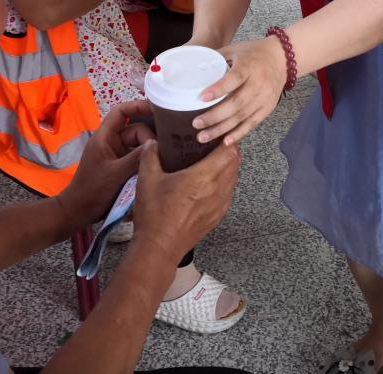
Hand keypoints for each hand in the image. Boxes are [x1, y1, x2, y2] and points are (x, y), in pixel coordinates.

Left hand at [56, 99, 156, 228]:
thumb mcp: (115, 173)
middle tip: (167, 144)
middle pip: (136, 128)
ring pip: (140, 143)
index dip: (138, 106)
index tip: (158, 108)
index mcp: (105, 137)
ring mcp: (118, 154)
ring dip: (151, 148)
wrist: (78, 213)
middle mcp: (112, 142)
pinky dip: (148, 157)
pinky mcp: (123, 165)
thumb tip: (157, 143)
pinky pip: (139, 155)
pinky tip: (161, 161)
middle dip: (151, 134)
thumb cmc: (92, 191)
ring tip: (168, 153)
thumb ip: (136, 158)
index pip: (121, 111)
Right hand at [131, 140, 239, 263]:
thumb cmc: (155, 214)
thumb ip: (150, 156)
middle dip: (229, 151)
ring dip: (228, 167)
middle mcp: (217, 189)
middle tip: (216, 144)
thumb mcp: (147, 180)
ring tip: (213, 161)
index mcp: (204, 176)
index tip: (220, 133)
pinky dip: (224, 184)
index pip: (229, 151)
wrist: (159, 248)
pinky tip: (210, 184)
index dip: (228, 139)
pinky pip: (228, 194)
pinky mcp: (217, 217)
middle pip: (235, 163)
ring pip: (234, 179)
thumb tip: (151, 142)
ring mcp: (220, 205)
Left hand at [192, 36, 287, 145]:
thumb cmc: (254, 53)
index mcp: (249, 66)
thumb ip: (216, 59)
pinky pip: (252, 123)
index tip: (202, 98)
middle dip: (215, 116)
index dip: (219, 89)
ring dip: (222, 129)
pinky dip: (239, 133)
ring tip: (203, 137)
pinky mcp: (268, 107)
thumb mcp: (235, 49)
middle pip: (237, 103)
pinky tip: (225, 141)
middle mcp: (259, 83)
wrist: (283, 58)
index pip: (234, 79)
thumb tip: (192, 69)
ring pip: (242, 117)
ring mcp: (265, 97)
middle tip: (196, 123)